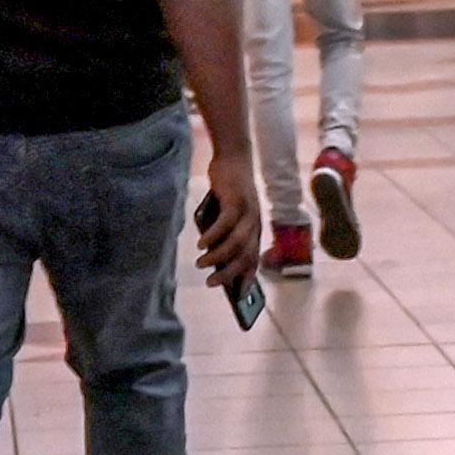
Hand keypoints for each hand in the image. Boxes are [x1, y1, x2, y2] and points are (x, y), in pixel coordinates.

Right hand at [194, 153, 268, 294]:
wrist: (233, 158)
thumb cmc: (228, 191)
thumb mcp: (226, 215)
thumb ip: (222, 233)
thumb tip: (210, 256)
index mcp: (255, 231)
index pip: (254, 260)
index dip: (248, 278)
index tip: (239, 296)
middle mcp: (255, 224)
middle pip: (245, 256)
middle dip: (229, 274)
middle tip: (211, 284)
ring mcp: (248, 213)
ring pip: (236, 243)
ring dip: (217, 256)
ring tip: (200, 263)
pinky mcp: (237, 201)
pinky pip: (226, 224)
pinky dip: (213, 235)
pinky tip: (201, 243)